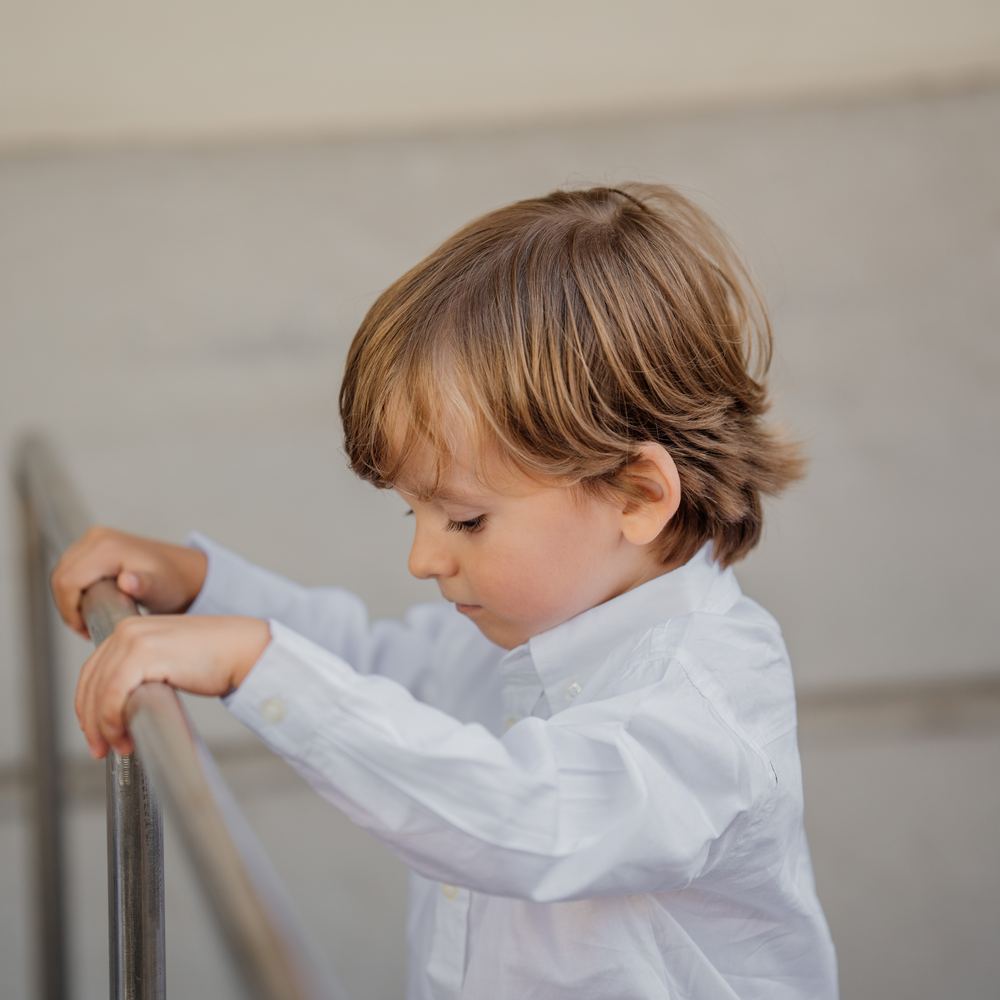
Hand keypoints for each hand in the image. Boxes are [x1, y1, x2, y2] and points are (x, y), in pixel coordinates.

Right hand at [51, 526, 207, 638]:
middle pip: (60, 577)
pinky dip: (74, 591)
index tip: (84, 629)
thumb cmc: (173, 582)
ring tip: (89, 620)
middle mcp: (96, 538)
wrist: (182, 573)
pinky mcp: (94, 546)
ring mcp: (93, 539)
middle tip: (86, 628)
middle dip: (68, 607)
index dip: (69, 610)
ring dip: (69, 601)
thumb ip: (144, 585)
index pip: (67, 581)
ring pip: (62, 575)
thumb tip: (127, 580)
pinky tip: (89, 607)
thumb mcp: (161, 588)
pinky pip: (71, 571)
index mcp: (106, 546)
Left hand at [75, 614, 270, 758]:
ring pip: (99, 692)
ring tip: (118, 746)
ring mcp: (134, 640)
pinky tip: (125, 736)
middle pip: (90, 683)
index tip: (96, 731)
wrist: (243, 649)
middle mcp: (127, 630)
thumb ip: (143, 671)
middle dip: (91, 721)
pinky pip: (112, 694)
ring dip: (103, 726)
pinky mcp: (144, 654)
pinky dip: (112, 720)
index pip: (93, 671)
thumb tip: (122, 708)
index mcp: (131, 629)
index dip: (89, 706)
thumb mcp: (168, 659)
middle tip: (100, 747)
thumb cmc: (216, 658)